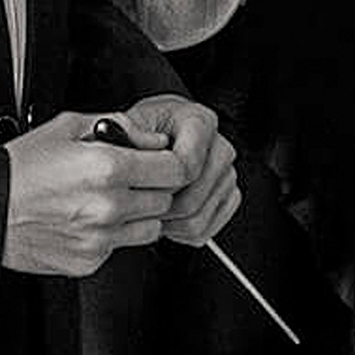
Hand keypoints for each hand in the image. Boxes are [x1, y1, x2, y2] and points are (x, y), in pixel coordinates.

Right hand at [1, 110, 190, 275]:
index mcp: (106, 167)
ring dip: (140, 214)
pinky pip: (121, 247)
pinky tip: (89, 219)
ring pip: (150, 228)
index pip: (175, 170)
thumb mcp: (68, 126)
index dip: (174, 163)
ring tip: (110, 199)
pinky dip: (113, 234)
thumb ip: (120, 125)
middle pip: (165, 200)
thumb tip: (152, 138)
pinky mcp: (90, 260)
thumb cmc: (21, 168)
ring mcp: (100, 237)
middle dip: (154, 187)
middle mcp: (108, 206)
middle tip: (131, 178)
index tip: (165, 161)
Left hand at [104, 94, 239, 245]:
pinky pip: (205, 230)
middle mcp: (218, 148)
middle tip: (137, 206)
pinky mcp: (227, 198)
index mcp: (199, 123)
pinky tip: (164, 217)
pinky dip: (179, 232)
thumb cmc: (139, 135)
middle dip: (160, 208)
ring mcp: (226, 175)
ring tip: (148, 211)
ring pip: (198, 219)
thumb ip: (130, 132)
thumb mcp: (126, 125)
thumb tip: (140, 141)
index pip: (187, 167)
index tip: (140, 186)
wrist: (148, 144)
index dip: (159, 184)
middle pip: (194, 199)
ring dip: (167, 223)